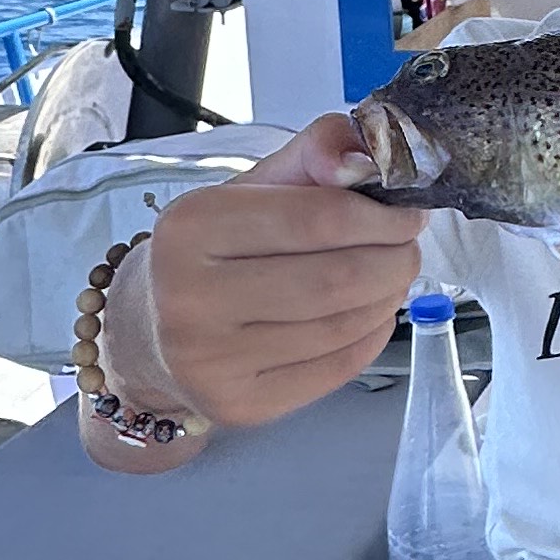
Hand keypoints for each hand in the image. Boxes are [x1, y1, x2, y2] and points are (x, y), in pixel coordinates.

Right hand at [140, 115, 422, 425]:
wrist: (150, 329)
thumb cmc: (213, 251)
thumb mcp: (251, 186)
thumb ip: (313, 153)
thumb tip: (367, 157)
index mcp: (191, 227)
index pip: (317, 218)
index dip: (381, 217)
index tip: (409, 214)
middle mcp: (191, 298)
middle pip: (336, 279)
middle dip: (394, 260)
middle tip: (408, 249)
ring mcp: (212, 361)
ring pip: (342, 327)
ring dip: (387, 298)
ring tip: (390, 279)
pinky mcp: (239, 405)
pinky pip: (336, 369)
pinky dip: (371, 337)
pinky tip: (368, 316)